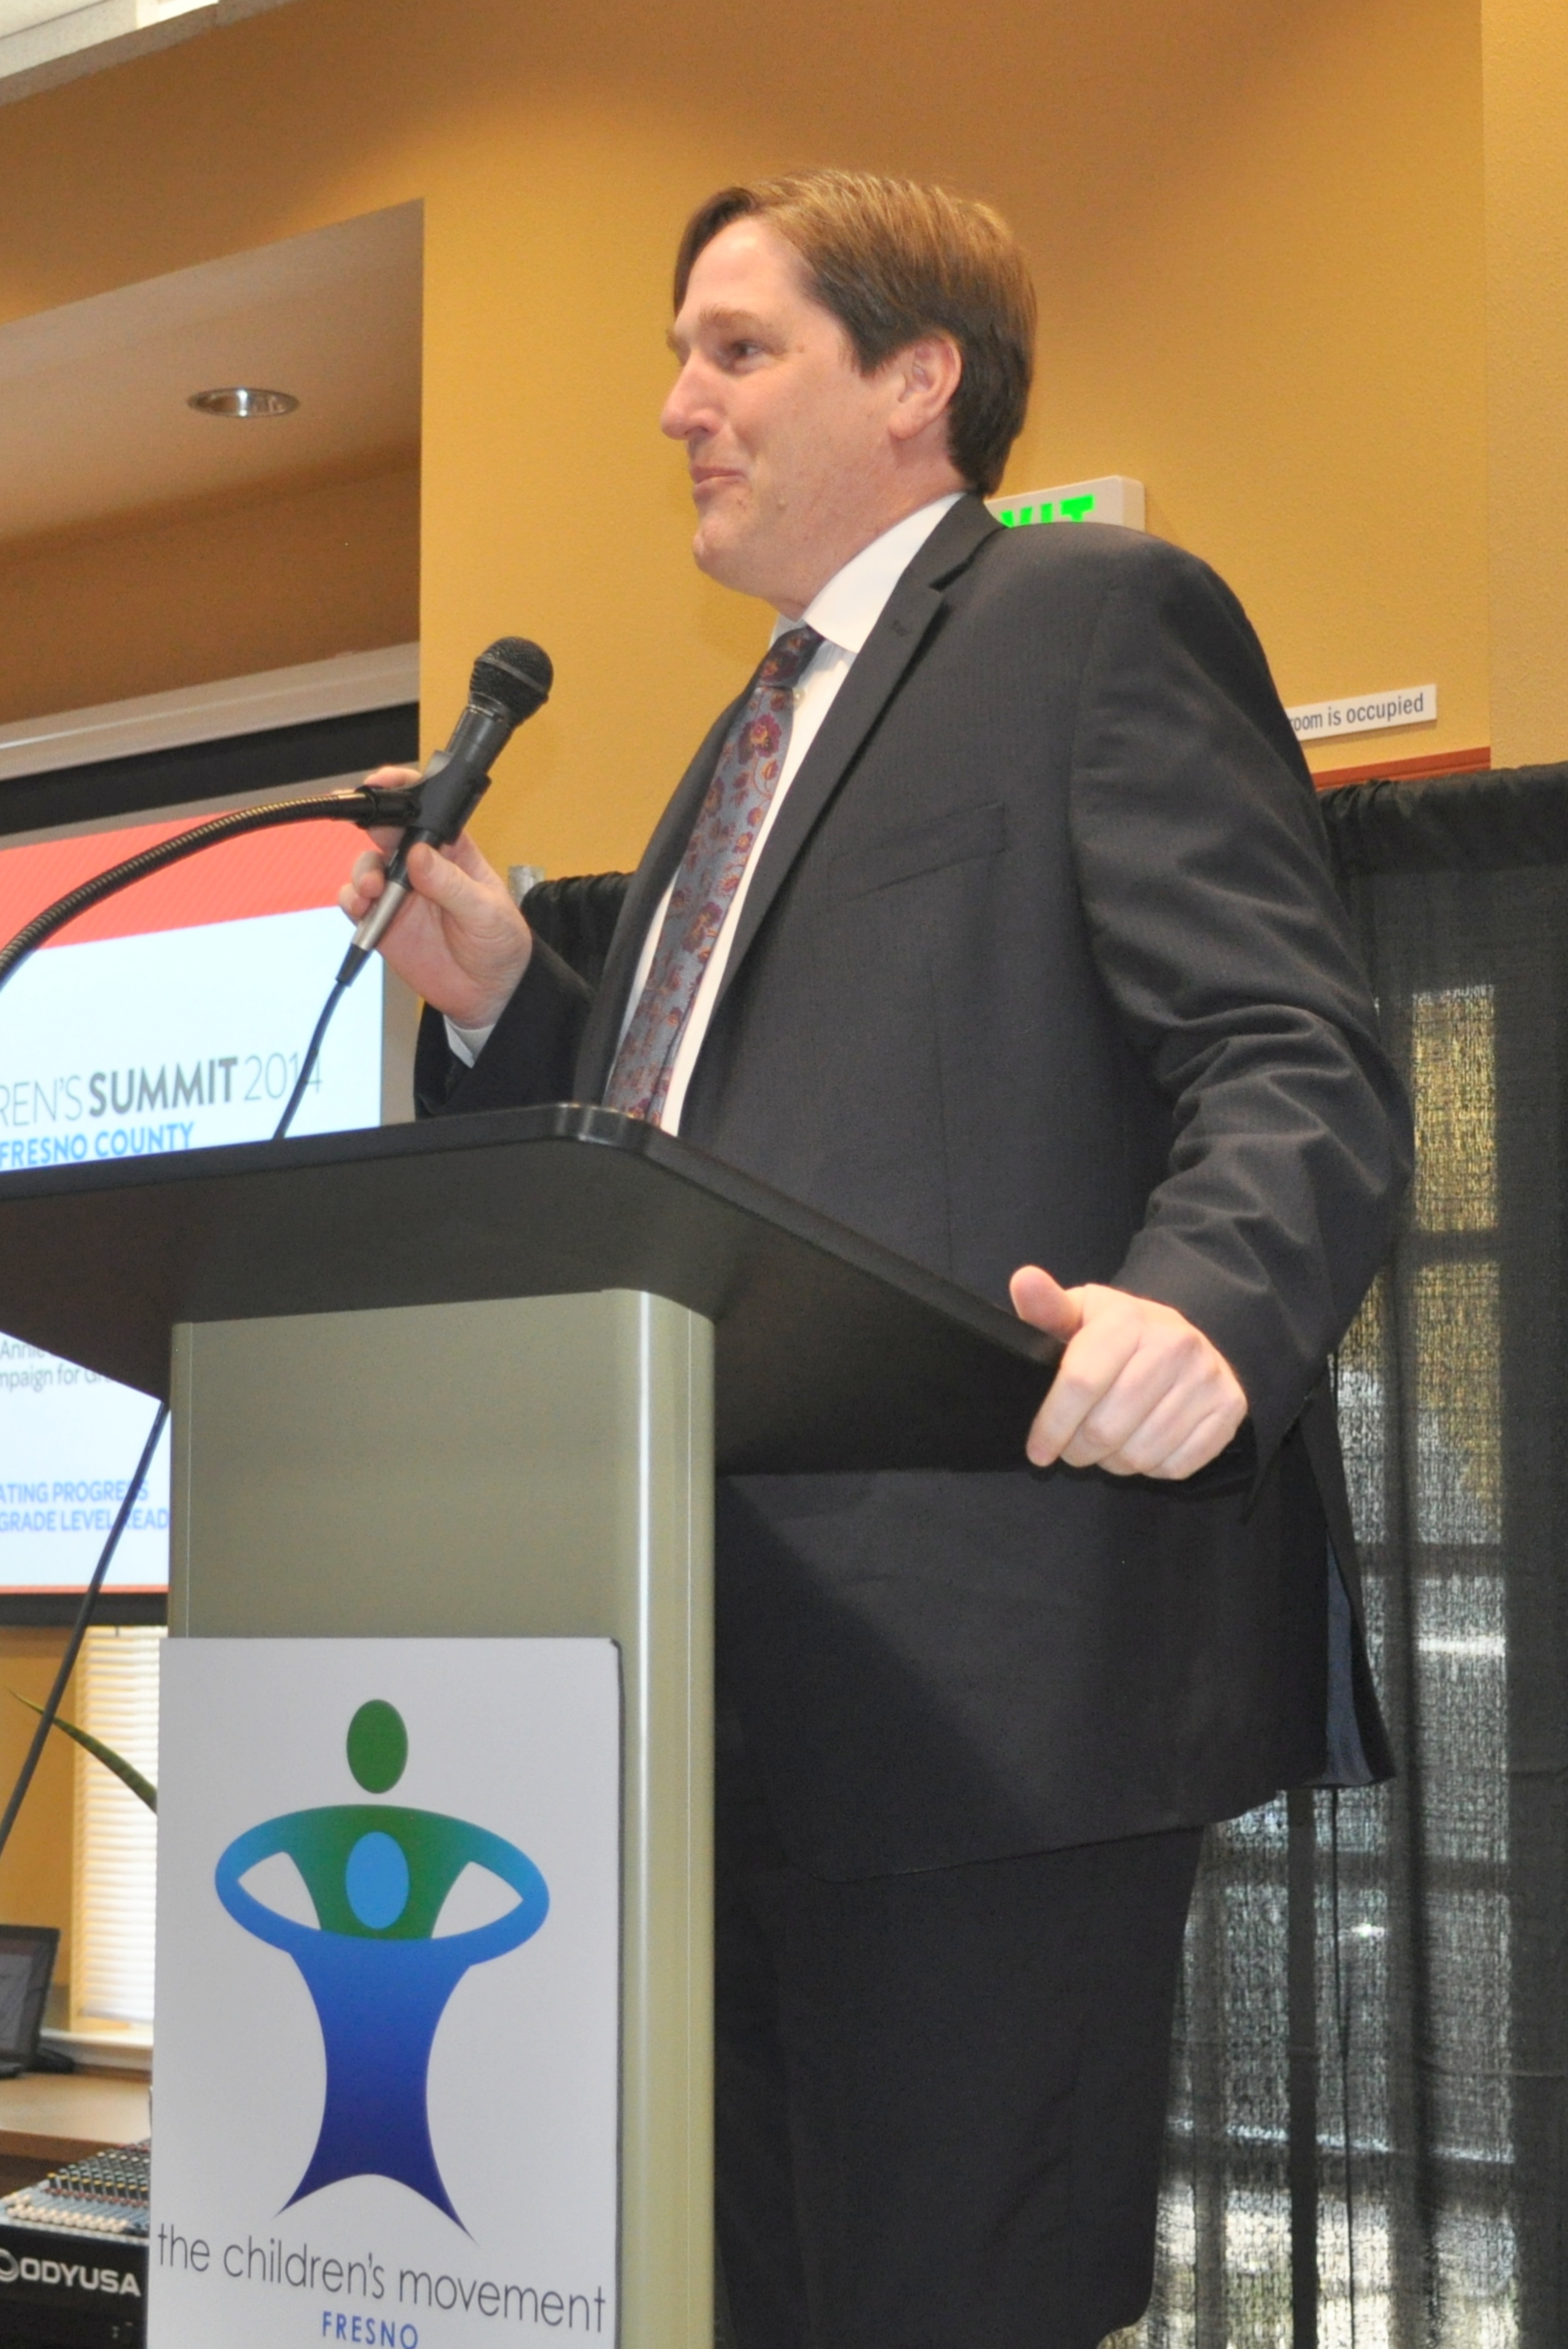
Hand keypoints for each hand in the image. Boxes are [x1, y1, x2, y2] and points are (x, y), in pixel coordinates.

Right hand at [339, 767, 532, 1028]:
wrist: (490, 993)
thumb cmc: (500, 942)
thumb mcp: (486, 911)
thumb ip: (452, 884)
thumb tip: (420, 856)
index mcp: (451, 849)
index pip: (425, 808)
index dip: (402, 788)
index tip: (385, 783)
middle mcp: (420, 865)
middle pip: (385, 832)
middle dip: (373, 829)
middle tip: (376, 839)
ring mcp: (398, 892)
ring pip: (365, 866)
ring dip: (361, 872)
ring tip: (371, 890)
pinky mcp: (383, 921)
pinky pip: (355, 903)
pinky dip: (351, 902)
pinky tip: (363, 909)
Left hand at [1009, 1264, 1247, 1478]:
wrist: (1180, 1339)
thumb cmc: (1116, 1333)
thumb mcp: (1079, 1314)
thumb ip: (1046, 1307)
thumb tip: (1024, 1281)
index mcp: (1130, 1318)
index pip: (1080, 1383)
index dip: (1052, 1424)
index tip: (1037, 1450)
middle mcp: (1176, 1344)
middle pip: (1106, 1429)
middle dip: (1078, 1450)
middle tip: (1072, 1448)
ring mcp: (1208, 1377)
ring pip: (1140, 1454)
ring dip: (1113, 1463)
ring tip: (1106, 1445)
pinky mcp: (1230, 1407)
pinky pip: (1176, 1466)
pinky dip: (1152, 1468)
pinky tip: (1142, 1444)